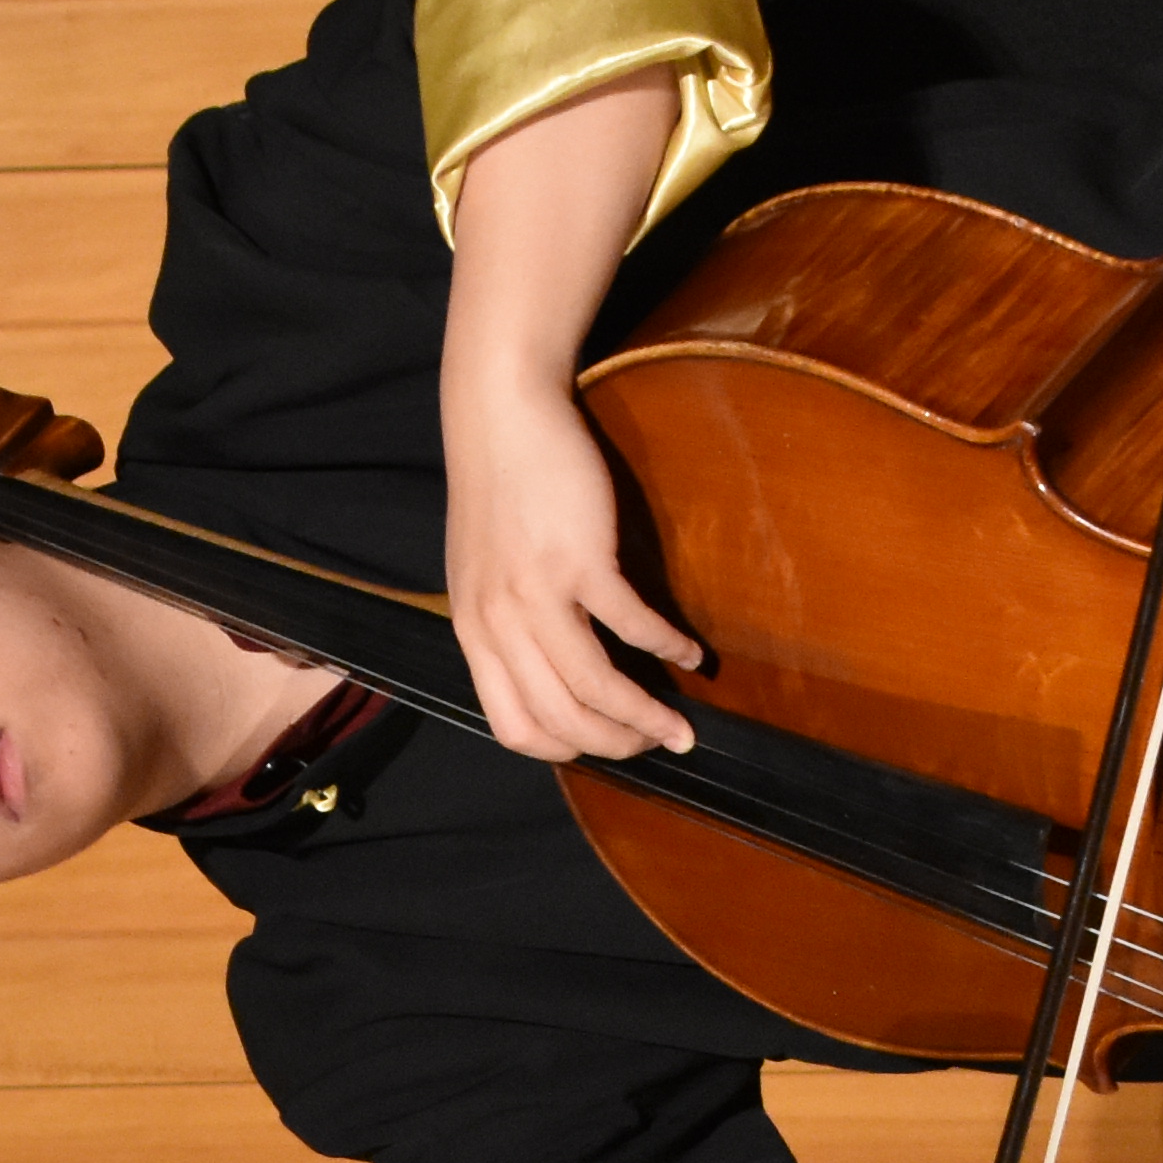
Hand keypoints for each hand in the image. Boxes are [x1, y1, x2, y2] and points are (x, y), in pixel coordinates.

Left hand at [443, 367, 702, 764]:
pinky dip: (667, 646)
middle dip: (617, 745)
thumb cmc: (498, 488)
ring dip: (647, 716)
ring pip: (596, 688)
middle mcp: (498, 623)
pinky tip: (689, 651)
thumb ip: (504, 626)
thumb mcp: (480, 573)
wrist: (500, 413)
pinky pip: (631, 625)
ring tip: (680, 724)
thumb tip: (546, 673)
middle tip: (657, 744)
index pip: (514, 729)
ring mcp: (536, 594)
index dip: (566, 750)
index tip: (604, 744)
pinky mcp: (579, 558)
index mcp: (472, 632)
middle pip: (562, 721)